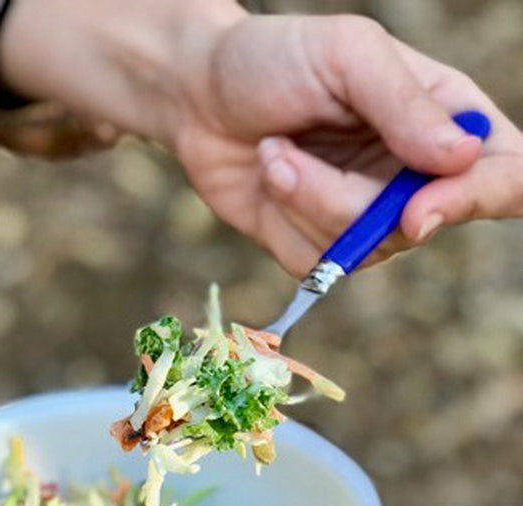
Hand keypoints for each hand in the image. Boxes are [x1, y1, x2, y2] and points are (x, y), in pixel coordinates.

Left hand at [174, 13, 522, 275]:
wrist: (199, 94)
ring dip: (304, 197)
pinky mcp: (320, 248)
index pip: (505, 175)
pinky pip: (317, 263)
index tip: (417, 210)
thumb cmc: (277, 58)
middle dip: (347, 199)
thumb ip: (404, 104)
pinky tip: (269, 173)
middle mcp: (416, 177)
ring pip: (361, 249)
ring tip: (275, 149)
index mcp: (445, 119)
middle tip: (289, 153)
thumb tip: (461, 157)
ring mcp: (368, 218)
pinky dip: (284, 217)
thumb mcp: (347, 55)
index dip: (476, 199)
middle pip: (422, 224)